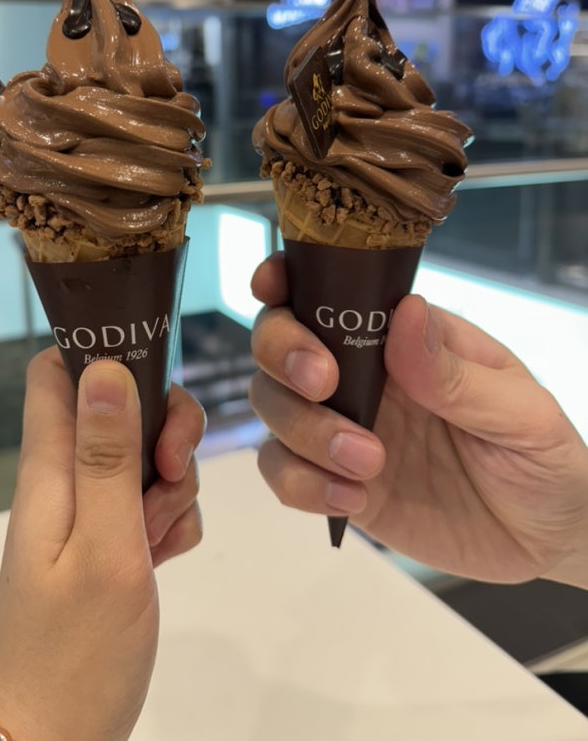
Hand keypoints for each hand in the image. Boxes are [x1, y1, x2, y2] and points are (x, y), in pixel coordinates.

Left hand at [0, 346, 205, 740]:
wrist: (60, 737)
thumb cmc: (77, 647)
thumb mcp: (104, 545)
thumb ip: (107, 456)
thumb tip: (103, 366)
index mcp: (49, 469)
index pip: (56, 372)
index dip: (102, 355)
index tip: (153, 381)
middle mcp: (66, 481)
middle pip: (120, 409)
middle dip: (162, 429)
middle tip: (171, 472)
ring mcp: (89, 514)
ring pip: (146, 459)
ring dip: (172, 485)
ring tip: (157, 540)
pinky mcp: (112, 545)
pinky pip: (155, 507)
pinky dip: (171, 524)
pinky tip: (164, 561)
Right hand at [250, 252, 587, 587]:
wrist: (547, 541)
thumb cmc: (543, 457)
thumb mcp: (520, 411)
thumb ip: (456, 373)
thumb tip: (405, 313)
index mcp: (403, 338)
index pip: (331, 291)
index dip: (287, 279)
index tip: (272, 286)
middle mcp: (362, 376)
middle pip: (278, 344)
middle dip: (283, 355)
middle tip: (324, 385)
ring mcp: (343, 429)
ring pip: (273, 408)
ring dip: (303, 431)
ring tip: (370, 463)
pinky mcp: (335, 482)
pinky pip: (285, 474)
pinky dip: (302, 484)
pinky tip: (353, 499)